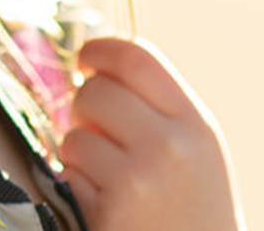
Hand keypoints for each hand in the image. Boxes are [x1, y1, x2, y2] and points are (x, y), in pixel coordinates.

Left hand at [58, 37, 244, 230]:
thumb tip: (96, 63)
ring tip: (110, 180)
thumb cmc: (190, 208)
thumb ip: (156, 106)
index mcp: (195, 126)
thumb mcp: (194, 152)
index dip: (102, 50)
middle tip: (97, 131)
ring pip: (75, 135)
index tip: (86, 58)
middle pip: (96, 91)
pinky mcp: (108, 212)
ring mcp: (137, 181)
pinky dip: (76, 189)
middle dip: (84, 107)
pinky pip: (68, 175)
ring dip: (80, 154)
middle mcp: (169, 148)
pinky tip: (106, 208)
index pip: (137, 59)